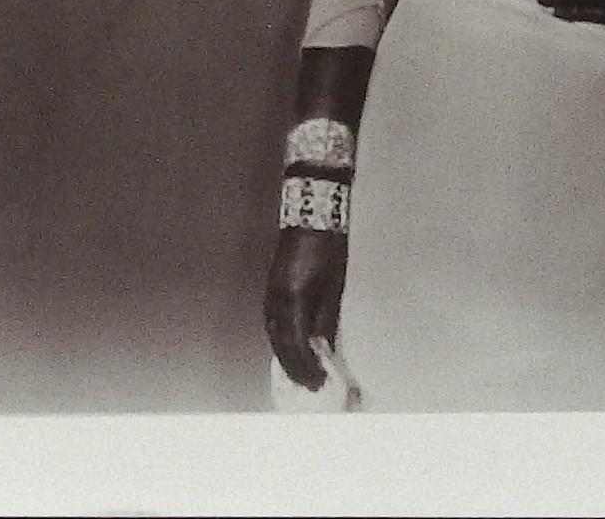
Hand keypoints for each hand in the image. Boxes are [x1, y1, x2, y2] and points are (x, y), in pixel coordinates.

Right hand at [264, 226, 346, 391]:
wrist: (311, 217)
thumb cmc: (329, 250)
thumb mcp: (334, 287)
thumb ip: (325, 320)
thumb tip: (323, 348)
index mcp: (295, 299)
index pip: (298, 344)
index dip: (308, 367)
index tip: (319, 383)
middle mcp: (277, 300)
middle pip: (281, 343)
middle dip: (294, 368)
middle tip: (308, 386)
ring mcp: (270, 293)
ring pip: (272, 334)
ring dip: (283, 356)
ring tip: (296, 375)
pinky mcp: (270, 288)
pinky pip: (271, 322)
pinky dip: (278, 340)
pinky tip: (287, 349)